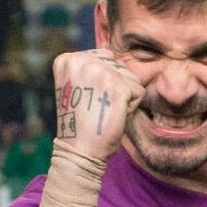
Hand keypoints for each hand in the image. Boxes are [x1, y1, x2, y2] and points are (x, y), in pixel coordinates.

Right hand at [51, 49, 143, 166]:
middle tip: (97, 107)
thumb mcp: (79, 86)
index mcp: (68, 59)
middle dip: (116, 88)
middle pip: (119, 65)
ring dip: (124, 97)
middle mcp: (81, 60)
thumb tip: (114, 56)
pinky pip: (139, 92)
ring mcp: (99, 71)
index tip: (87, 99)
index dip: (103, 81)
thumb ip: (92, 67)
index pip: (105, 57)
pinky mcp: (117, 86)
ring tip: (105, 111)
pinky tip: (113, 116)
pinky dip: (131, 107)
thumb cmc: (81, 122)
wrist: (78, 150)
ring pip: (131, 78)